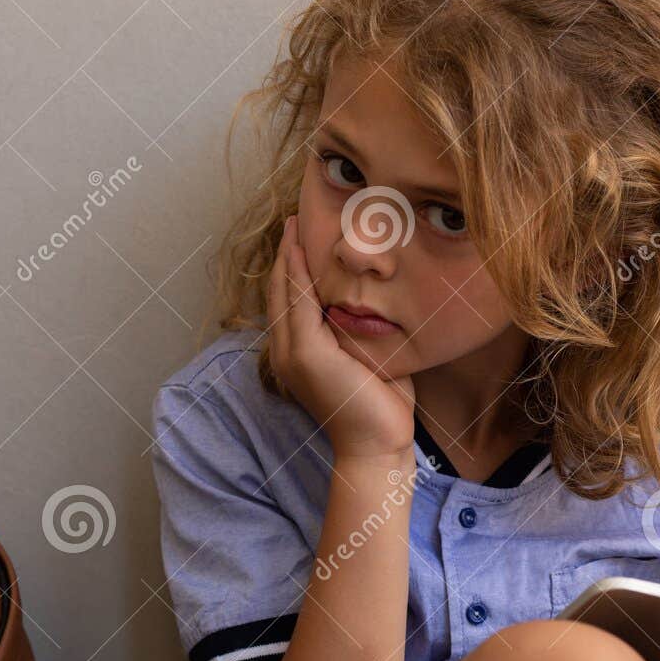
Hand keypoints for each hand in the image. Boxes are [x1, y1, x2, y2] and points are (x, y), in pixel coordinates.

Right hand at [267, 215, 415, 461]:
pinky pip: (298, 302)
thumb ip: (359, 328)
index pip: (288, 300)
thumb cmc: (380, 402)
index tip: (301, 235)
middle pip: (279, 291)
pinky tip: (301, 249)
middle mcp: (284, 352)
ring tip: (295, 225)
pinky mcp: (305, 354)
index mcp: (297, 353)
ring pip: (284, 292)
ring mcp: (291, 353)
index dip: (292, 266)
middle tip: (294, 219)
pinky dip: (298, 273)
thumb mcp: (366, 354)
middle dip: (286, 253)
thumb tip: (373, 298)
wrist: (379, 441)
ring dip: (288, 255)